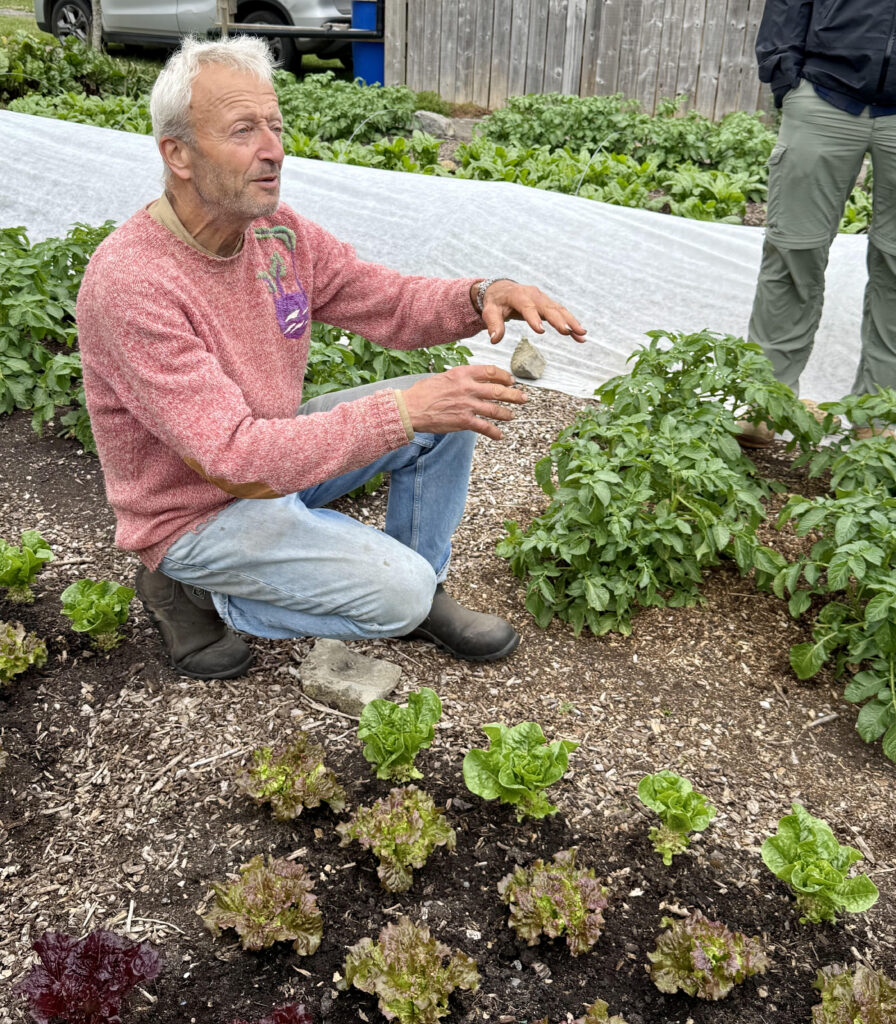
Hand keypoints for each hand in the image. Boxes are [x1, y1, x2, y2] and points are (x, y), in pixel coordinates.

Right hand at [402, 364, 526, 439]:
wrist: (410, 408)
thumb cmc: (423, 393)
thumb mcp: (443, 377)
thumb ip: (460, 378)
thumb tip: (472, 380)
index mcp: (462, 373)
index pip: (490, 371)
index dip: (504, 376)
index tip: (510, 380)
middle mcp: (467, 388)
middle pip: (498, 390)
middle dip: (514, 395)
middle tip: (523, 398)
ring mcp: (466, 405)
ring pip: (495, 409)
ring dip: (506, 413)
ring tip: (512, 416)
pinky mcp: (463, 421)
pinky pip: (485, 427)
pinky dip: (494, 432)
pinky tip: (499, 435)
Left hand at [472, 280, 587, 344]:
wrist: (502, 289)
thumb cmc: (496, 302)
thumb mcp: (490, 312)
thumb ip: (493, 325)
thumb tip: (494, 340)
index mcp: (518, 295)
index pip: (527, 307)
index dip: (534, 318)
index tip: (540, 331)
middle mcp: (534, 295)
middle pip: (548, 308)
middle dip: (558, 320)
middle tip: (567, 332)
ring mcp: (543, 299)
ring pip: (559, 310)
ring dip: (571, 322)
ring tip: (581, 335)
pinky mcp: (548, 304)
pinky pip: (562, 313)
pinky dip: (571, 323)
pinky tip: (580, 335)